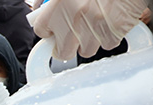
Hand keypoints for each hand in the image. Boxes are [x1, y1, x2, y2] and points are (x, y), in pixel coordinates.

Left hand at [32, 0, 147, 58]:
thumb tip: (38, 9)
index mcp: (58, 5)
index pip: (42, 31)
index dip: (49, 31)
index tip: (53, 30)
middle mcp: (74, 18)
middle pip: (62, 52)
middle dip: (66, 46)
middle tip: (71, 36)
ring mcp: (94, 28)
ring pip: (86, 50)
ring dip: (89, 41)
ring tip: (95, 22)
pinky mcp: (114, 33)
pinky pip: (107, 44)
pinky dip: (109, 36)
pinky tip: (110, 21)